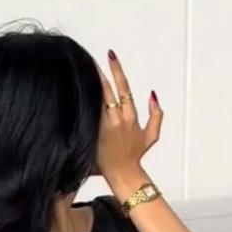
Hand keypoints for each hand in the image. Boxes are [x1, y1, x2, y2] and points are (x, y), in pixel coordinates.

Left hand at [94, 50, 162, 183]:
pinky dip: (83, 104)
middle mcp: (117, 119)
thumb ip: (156, 115)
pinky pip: (88, 115)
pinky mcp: (94, 134)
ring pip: (96, 101)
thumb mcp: (152, 136)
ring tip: (81, 71)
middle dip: (99, 72)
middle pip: (107, 90)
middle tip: (89, 57)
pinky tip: (76, 93)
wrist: (123, 174)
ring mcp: (104, 127)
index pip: (123, 88)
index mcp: (130, 117)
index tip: (111, 56)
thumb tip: (153, 95)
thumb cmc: (134, 156)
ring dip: (90, 86)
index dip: (117, 70)